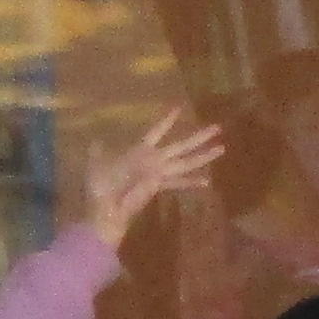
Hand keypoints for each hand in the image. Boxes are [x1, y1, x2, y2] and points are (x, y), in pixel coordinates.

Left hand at [81, 106, 227, 247]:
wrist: (103, 210)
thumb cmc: (99, 187)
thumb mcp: (96, 164)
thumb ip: (99, 152)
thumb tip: (96, 140)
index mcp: (139, 151)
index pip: (157, 131)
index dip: (168, 121)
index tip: (179, 107)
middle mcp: (153, 161)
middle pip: (180, 146)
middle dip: (199, 137)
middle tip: (217, 127)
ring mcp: (158, 174)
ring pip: (186, 162)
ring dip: (203, 156)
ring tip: (222, 148)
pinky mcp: (159, 187)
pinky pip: (178, 182)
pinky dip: (191, 182)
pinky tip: (207, 182)